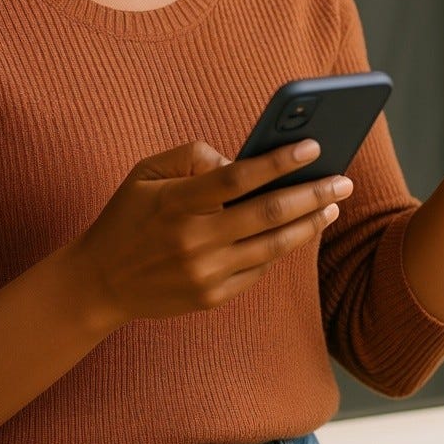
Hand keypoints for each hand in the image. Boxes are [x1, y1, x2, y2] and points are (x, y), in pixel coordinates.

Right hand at [68, 138, 353, 328]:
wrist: (100, 282)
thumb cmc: (128, 215)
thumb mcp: (146, 171)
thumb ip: (192, 155)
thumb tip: (240, 161)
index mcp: (177, 201)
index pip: (239, 177)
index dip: (280, 161)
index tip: (314, 146)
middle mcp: (194, 239)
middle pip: (269, 214)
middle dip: (313, 194)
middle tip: (343, 180)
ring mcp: (205, 273)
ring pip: (273, 246)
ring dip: (309, 224)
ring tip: (331, 206)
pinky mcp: (212, 297)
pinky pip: (258, 269)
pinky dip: (280, 248)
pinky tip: (297, 231)